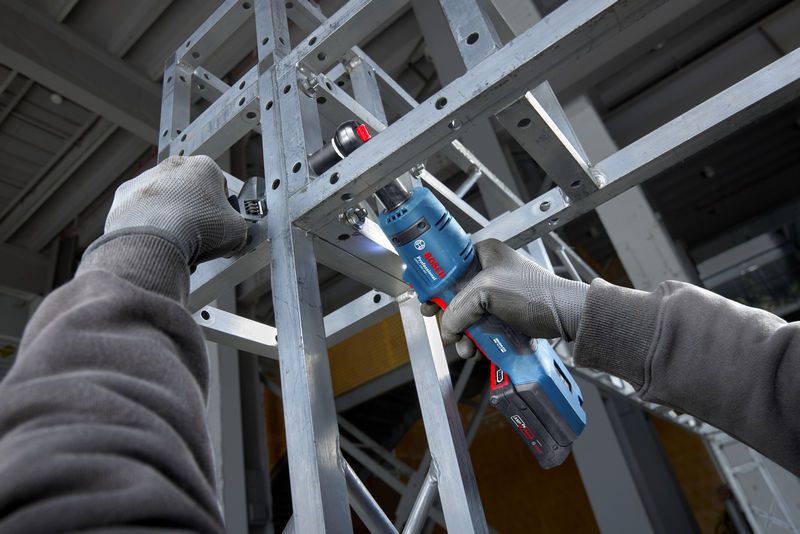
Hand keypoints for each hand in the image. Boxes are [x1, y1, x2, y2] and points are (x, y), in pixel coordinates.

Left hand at [105, 156, 247, 264]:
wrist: (155, 238)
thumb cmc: (197, 228)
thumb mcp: (237, 231)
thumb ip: (237, 227)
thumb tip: (233, 235)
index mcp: (204, 166)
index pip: (219, 186)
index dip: (222, 210)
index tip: (221, 225)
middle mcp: (173, 166)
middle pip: (189, 192)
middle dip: (194, 213)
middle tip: (200, 237)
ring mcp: (146, 179)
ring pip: (164, 202)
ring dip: (170, 220)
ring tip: (177, 245)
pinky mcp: (124, 197)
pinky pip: (140, 213)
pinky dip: (147, 227)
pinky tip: (156, 242)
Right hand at [422, 239, 588, 358]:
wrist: (566, 317)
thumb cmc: (535, 293)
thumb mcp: (486, 292)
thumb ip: (458, 308)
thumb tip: (446, 327)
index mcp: (484, 253)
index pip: (447, 263)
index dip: (433, 281)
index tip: (423, 296)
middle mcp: (489, 271)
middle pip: (453, 294)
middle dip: (447, 316)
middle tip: (442, 326)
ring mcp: (496, 295)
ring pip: (466, 315)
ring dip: (462, 334)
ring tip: (466, 346)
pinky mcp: (504, 315)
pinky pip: (480, 328)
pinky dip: (475, 340)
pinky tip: (476, 349)